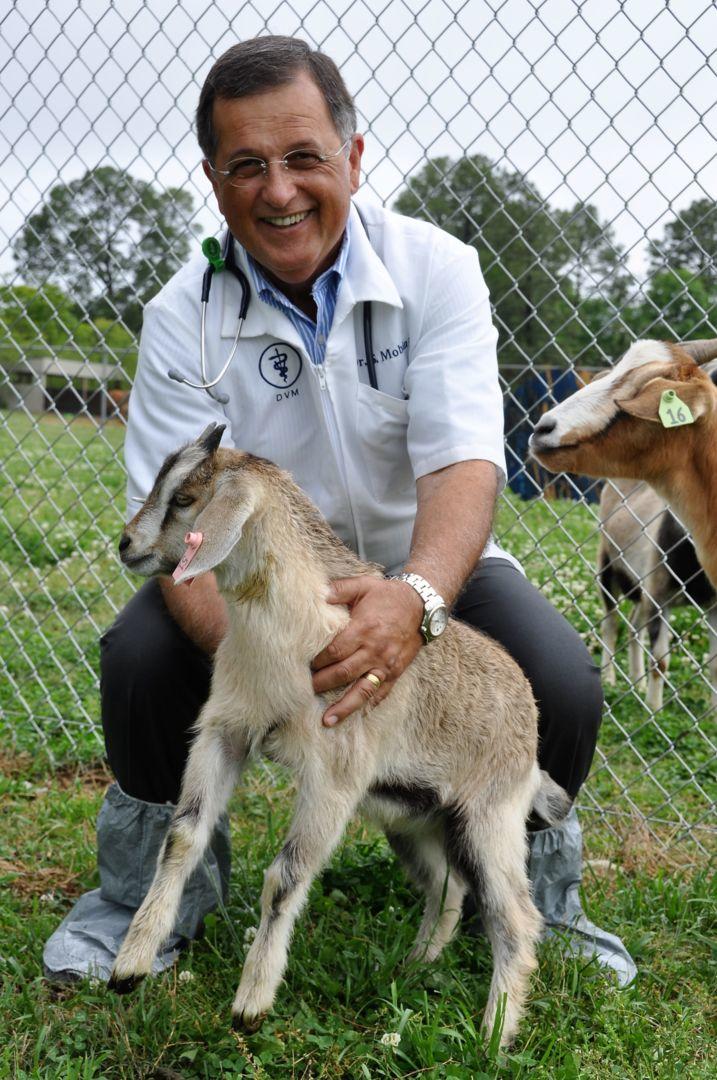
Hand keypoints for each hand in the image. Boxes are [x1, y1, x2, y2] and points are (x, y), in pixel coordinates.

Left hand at [311, 576, 423, 725]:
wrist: (422, 606)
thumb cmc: (388, 595)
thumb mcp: (363, 585)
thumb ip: (339, 589)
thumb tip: (317, 594)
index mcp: (363, 629)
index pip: (334, 651)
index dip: (317, 661)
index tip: (305, 666)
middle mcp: (374, 650)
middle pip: (343, 673)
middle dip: (321, 684)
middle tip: (303, 693)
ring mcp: (386, 664)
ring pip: (362, 690)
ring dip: (344, 707)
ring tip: (327, 722)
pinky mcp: (396, 672)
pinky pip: (382, 693)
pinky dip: (369, 705)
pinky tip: (357, 715)